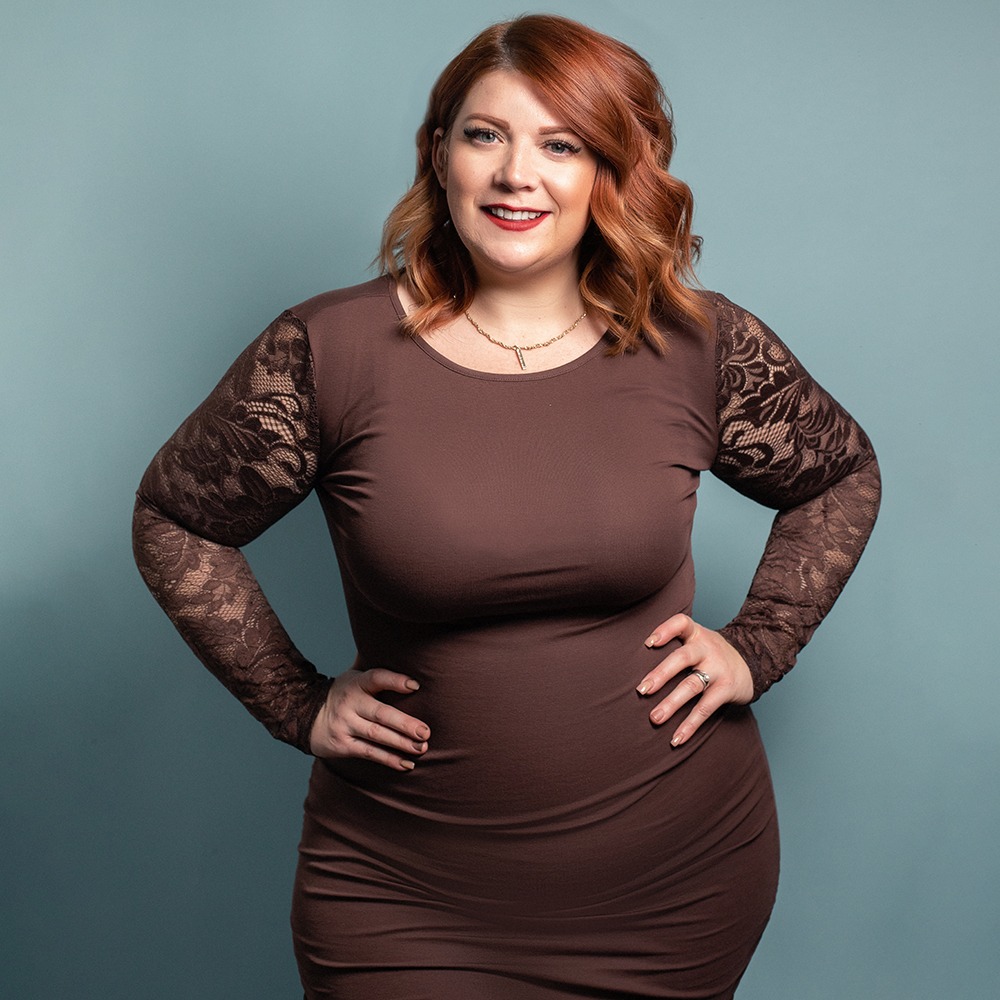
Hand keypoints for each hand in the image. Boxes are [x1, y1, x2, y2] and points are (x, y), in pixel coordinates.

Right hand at [309, 667, 430, 769]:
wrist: (307, 715)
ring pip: (376, 735)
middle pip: (380, 713)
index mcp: (356, 683)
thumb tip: (409, 660)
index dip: (395, 681)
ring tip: (421, 748)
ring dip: (401, 743)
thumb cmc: (345, 695)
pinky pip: (369, 753)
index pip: (376, 678)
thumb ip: (378, 675)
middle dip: (404, 723)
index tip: (415, 686)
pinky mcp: (343, 745)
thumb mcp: (355, 678)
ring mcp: (345, 725)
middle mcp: (350, 703)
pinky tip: (406, 763)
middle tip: (425, 732)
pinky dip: (389, 759)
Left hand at [636, 614, 752, 745]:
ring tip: (654, 718)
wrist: (755, 660)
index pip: (681, 623)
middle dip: (660, 674)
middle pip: (682, 658)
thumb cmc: (712, 653)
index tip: (648, 643)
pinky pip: (705, 708)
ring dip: (671, 703)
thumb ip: (674, 644)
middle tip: (641, 690)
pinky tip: (676, 738)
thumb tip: (631, 664)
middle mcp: (707, 649)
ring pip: (691, 685)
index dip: (665, 630)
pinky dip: (690, 725)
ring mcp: (718, 669)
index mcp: (696, 634)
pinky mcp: (726, 689)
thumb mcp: (697, 639)